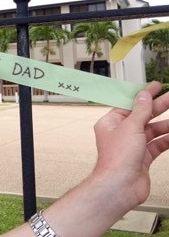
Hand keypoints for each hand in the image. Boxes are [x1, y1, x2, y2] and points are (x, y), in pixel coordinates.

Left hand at [92, 81, 168, 208]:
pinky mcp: (142, 158)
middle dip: (158, 107)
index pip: (128, 104)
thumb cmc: (117, 158)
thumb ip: (140, 110)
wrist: (120, 185)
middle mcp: (120, 133)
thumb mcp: (130, 127)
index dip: (143, 95)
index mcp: (110, 123)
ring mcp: (132, 146)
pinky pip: (157, 145)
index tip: (155, 87)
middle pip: (142, 116)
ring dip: (165, 124)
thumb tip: (143, 95)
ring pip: (151, 131)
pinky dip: (166, 140)